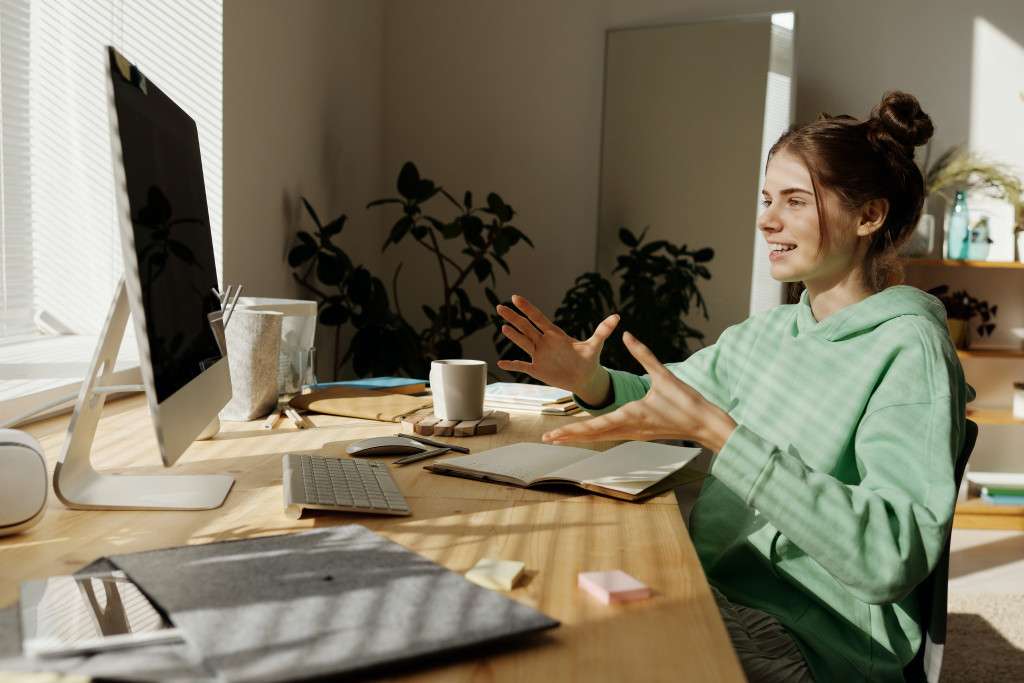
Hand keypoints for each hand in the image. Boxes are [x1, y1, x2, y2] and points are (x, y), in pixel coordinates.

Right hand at [496, 294, 618, 403]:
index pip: (538, 318)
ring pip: (523, 343)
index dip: (527, 308)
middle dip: (514, 317)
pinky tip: (501, 363)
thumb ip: (602, 331)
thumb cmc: (589, 359)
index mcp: (555, 334)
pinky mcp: (537, 370)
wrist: (585, 378)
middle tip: (500, 307)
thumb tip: (617, 317)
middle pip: (526, 327)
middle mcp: (544, 342)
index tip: (515, 297)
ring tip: (503, 327)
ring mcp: (539, 355)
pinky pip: (522, 366)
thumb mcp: (595, 345)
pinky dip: (512, 365)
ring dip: (513, 336)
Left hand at [541, 331, 736, 450]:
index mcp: (630, 415)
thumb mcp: (664, 375)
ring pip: (601, 437)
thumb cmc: (687, 402)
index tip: (553, 434)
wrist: (705, 426)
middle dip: (569, 437)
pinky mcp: (638, 433)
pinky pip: (611, 435)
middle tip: (546, 439)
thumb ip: (643, 354)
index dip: (572, 429)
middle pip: (592, 435)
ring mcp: (633, 434)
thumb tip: (627, 334)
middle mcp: (628, 428)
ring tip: (560, 438)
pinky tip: (588, 434)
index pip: (595, 425)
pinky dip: (596, 435)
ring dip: (580, 437)